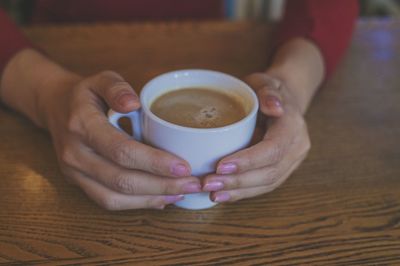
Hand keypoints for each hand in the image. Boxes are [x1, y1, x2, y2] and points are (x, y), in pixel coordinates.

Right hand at [43, 71, 200, 209]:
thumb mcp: (101, 80)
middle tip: (193, 184)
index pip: (121, 150)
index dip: (154, 162)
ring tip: (182, 193)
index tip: (184, 166)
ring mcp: (74, 173)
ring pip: (115, 197)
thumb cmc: (87, 95)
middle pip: (122, 180)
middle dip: (161, 185)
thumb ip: (117, 88)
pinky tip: (162, 198)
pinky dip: (137, 204)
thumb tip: (134, 104)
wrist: (57, 109)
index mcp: (82, 124)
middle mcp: (75, 154)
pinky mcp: (80, 184)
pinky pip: (108, 202)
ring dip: (152, 199)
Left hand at [203, 73, 310, 202]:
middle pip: (268, 173)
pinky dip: (242, 192)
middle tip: (208, 183)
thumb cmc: (267, 90)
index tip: (221, 166)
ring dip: (238, 191)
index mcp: (293, 127)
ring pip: (266, 184)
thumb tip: (274, 107)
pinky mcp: (281, 170)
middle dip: (237, 181)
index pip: (272, 150)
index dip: (248, 161)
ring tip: (212, 193)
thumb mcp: (265, 82)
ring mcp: (291, 162)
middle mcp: (297, 148)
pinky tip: (223, 195)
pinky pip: (264, 186)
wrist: (282, 100)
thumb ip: (267, 92)